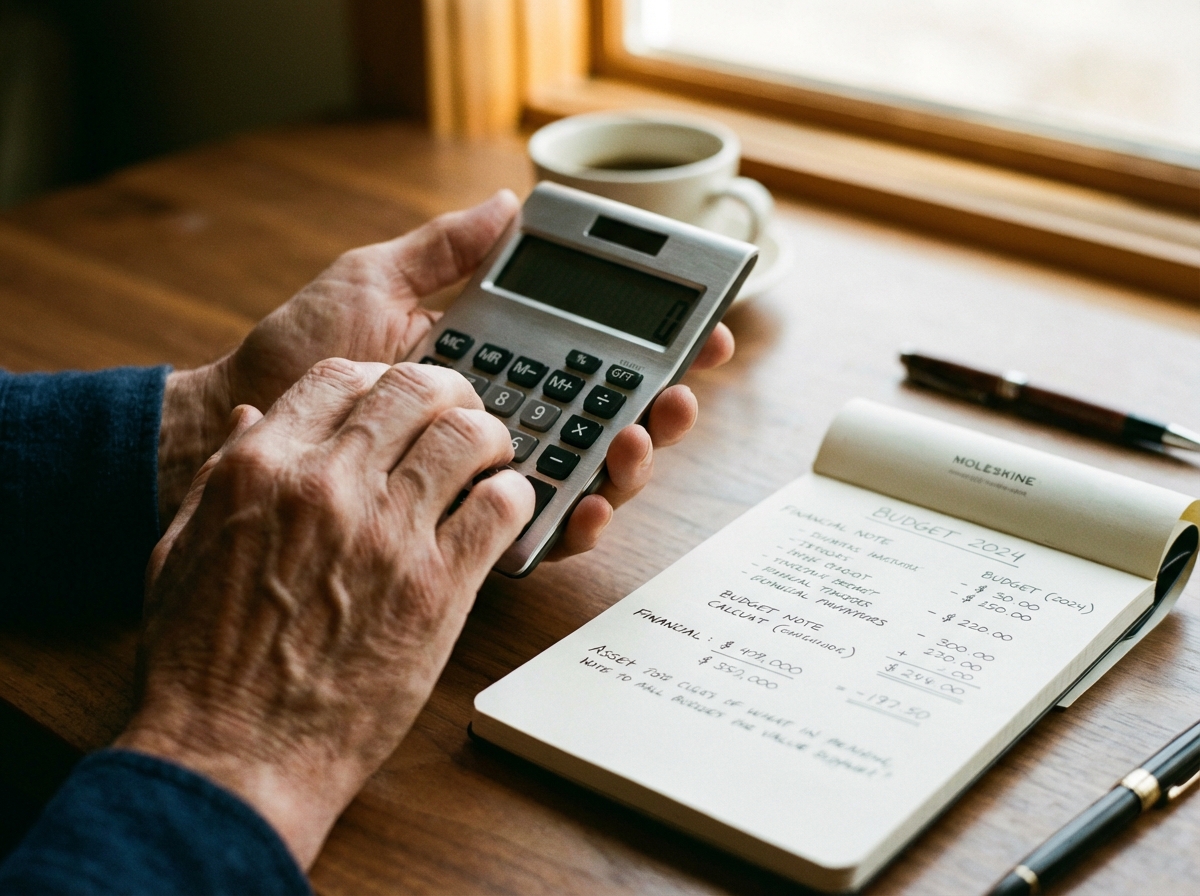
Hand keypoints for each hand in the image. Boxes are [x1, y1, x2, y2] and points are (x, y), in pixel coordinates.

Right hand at [120, 359, 533, 867]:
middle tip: (462, 414)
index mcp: (263, 467)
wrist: (233, 752)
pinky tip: (506, 507)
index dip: (381, 378)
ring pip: (468, 436)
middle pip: (415, 390)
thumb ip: (221, 473)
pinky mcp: (437, 589)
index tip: (400, 398)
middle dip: (449, 392)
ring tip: (492, 457)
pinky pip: (500, 508)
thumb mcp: (181, 547)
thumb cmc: (199, 660)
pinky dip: (514, 496)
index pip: (342, 377)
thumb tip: (250, 417)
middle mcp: (328, 485)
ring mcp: (388, 534)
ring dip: (491, 437)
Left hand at [158, 191, 734, 554]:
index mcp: (499, 362)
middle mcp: (505, 419)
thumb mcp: (375, 284)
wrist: (249, 421)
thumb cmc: (301, 354)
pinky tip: (585, 499)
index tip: (702, 327)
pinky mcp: (466, 526)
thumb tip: (508, 205)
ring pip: (588, 477)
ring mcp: (488, 474)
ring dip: (629, 462)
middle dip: (659, 407)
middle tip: (681, 390)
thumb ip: (444, 253)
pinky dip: (575, 517)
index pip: (594, 355)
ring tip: (635, 440)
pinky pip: (537, 528)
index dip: (653, 345)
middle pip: (609, 419)